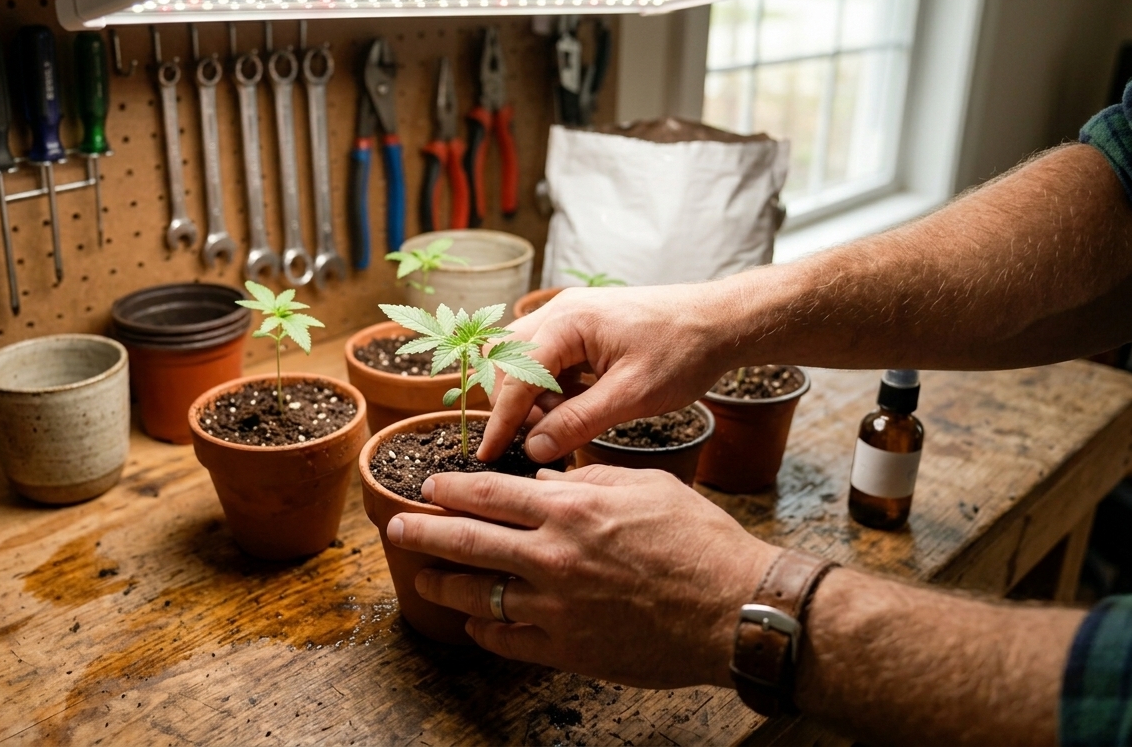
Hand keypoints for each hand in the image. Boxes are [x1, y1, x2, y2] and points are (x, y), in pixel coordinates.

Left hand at [384, 464, 780, 688]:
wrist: (735, 610)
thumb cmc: (699, 541)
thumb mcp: (644, 488)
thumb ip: (587, 482)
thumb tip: (545, 482)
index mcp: (571, 509)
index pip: (490, 493)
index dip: (451, 489)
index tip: (428, 487)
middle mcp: (553, 555)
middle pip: (467, 540)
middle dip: (424, 533)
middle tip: (397, 530)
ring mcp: (555, 607)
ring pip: (477, 594)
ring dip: (443, 584)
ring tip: (424, 578)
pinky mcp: (568, 649)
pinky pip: (507, 640)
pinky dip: (484, 630)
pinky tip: (473, 624)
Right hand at [479, 284, 735, 463]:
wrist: (721, 321)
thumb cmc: (684, 352)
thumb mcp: (632, 396)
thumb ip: (578, 422)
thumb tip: (534, 449)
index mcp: (567, 323)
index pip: (514, 377)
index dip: (500, 421)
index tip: (488, 454)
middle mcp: (559, 311)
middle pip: (504, 360)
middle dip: (513, 403)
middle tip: (540, 436)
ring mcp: (569, 315)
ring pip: (521, 357)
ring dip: (530, 393)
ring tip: (564, 419)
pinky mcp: (581, 325)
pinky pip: (545, 356)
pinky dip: (550, 385)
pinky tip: (576, 404)